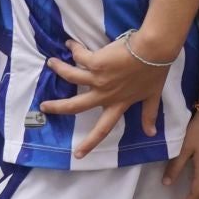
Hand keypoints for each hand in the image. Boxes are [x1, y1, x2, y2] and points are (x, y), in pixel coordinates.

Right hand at [41, 35, 168, 157]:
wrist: (154, 50)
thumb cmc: (155, 71)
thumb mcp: (152, 95)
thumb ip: (149, 114)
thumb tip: (151, 134)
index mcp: (118, 104)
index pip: (103, 129)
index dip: (90, 143)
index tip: (78, 155)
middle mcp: (105, 94)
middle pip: (76, 106)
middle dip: (57, 107)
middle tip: (43, 106)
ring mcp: (98, 78)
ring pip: (71, 76)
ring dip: (59, 69)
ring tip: (51, 63)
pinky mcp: (96, 62)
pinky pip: (79, 56)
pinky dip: (74, 48)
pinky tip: (70, 43)